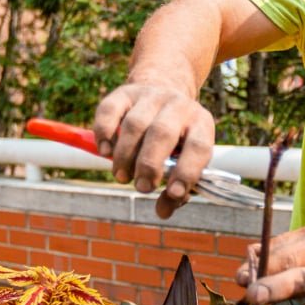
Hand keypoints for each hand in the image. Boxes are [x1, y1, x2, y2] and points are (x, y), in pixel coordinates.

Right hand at [93, 83, 215, 218]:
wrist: (164, 91)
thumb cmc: (177, 140)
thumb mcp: (185, 160)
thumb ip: (176, 190)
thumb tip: (163, 212)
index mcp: (201, 123)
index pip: (199, 146)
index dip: (187, 171)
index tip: (173, 192)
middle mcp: (178, 105)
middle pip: (162, 133)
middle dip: (149, 165)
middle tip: (141, 187)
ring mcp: (151, 96)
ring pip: (134, 124)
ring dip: (125, 155)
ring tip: (122, 176)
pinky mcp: (125, 92)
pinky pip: (109, 110)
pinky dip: (104, 133)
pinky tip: (105, 152)